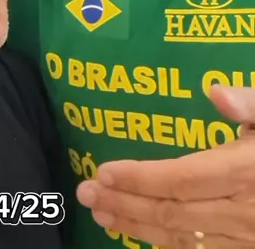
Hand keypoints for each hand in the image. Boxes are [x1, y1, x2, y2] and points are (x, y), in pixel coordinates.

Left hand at [77, 86, 254, 247]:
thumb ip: (253, 102)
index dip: (138, 178)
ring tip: (103, 215)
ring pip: (185, 239)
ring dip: (139, 228)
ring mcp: (249, 237)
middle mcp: (244, 211)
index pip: (180, 179)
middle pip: (173, 213)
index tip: (102, 172)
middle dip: (125, 205)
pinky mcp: (252, 248)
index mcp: (247, 171)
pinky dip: (172, 247)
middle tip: (85, 194)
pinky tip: (146, 238)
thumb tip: (215, 92)